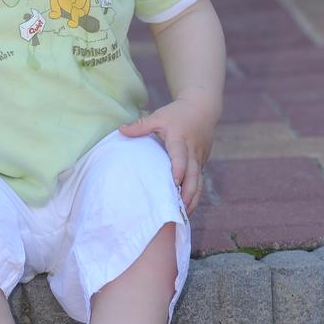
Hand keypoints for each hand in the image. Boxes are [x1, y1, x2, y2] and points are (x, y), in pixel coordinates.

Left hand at [119, 97, 217, 214]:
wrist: (203, 108)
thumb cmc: (177, 113)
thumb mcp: (158, 116)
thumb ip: (141, 125)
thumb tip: (120, 130)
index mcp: (180, 139)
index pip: (180, 157)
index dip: (178, 170)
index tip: (173, 184)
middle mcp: (193, 151)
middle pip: (194, 175)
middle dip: (188, 193)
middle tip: (180, 210)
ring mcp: (200, 158)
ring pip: (199, 181)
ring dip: (193, 198)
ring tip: (184, 216)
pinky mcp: (203, 162)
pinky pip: (199, 180)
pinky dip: (195, 193)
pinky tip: (186, 207)